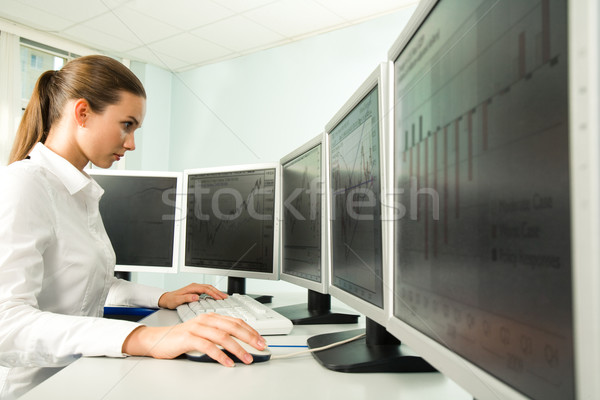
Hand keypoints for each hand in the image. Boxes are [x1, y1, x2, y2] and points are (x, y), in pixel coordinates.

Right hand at [122, 313, 266, 366]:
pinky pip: (208, 346)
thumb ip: (219, 334)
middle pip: (233, 326)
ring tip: (247, 359)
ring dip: (238, 349)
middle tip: (260, 347)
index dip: (251, 330)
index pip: (236, 321)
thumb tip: (239, 344)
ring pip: (223, 336)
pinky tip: (228, 362)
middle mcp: (206, 320)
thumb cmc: (181, 338)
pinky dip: (220, 355)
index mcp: (211, 317)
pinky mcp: (188, 338)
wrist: (157, 340)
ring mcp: (197, 328)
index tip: (261, 340)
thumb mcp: (203, 333)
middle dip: (250, 337)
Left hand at [158, 284, 227, 308]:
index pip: (206, 289)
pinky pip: (207, 291)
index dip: (213, 293)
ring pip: (209, 288)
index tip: (219, 298)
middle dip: (218, 292)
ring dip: (216, 292)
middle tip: (225, 297)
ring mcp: (195, 288)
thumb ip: (187, 298)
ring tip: (223, 297)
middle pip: (209, 287)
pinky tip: (216, 297)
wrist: (166, 299)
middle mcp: (194, 286)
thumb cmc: (171, 300)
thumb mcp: (177, 300)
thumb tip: (196, 297)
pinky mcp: (195, 291)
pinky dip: (213, 293)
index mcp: (192, 287)